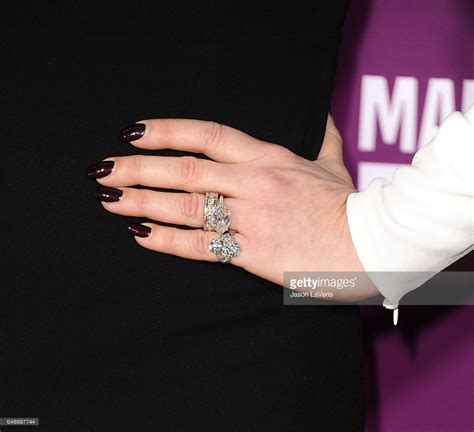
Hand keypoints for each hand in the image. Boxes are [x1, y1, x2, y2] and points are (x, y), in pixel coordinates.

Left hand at [89, 115, 377, 300]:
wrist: (373, 244)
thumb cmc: (352, 205)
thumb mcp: (336, 163)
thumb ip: (324, 136)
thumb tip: (323, 111)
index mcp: (270, 158)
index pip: (209, 135)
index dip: (168, 131)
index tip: (135, 131)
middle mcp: (254, 183)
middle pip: (186, 169)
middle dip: (140, 167)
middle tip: (105, 168)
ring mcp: (253, 217)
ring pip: (186, 206)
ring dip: (143, 201)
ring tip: (110, 199)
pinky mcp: (254, 252)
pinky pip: (202, 245)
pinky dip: (168, 240)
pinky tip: (141, 234)